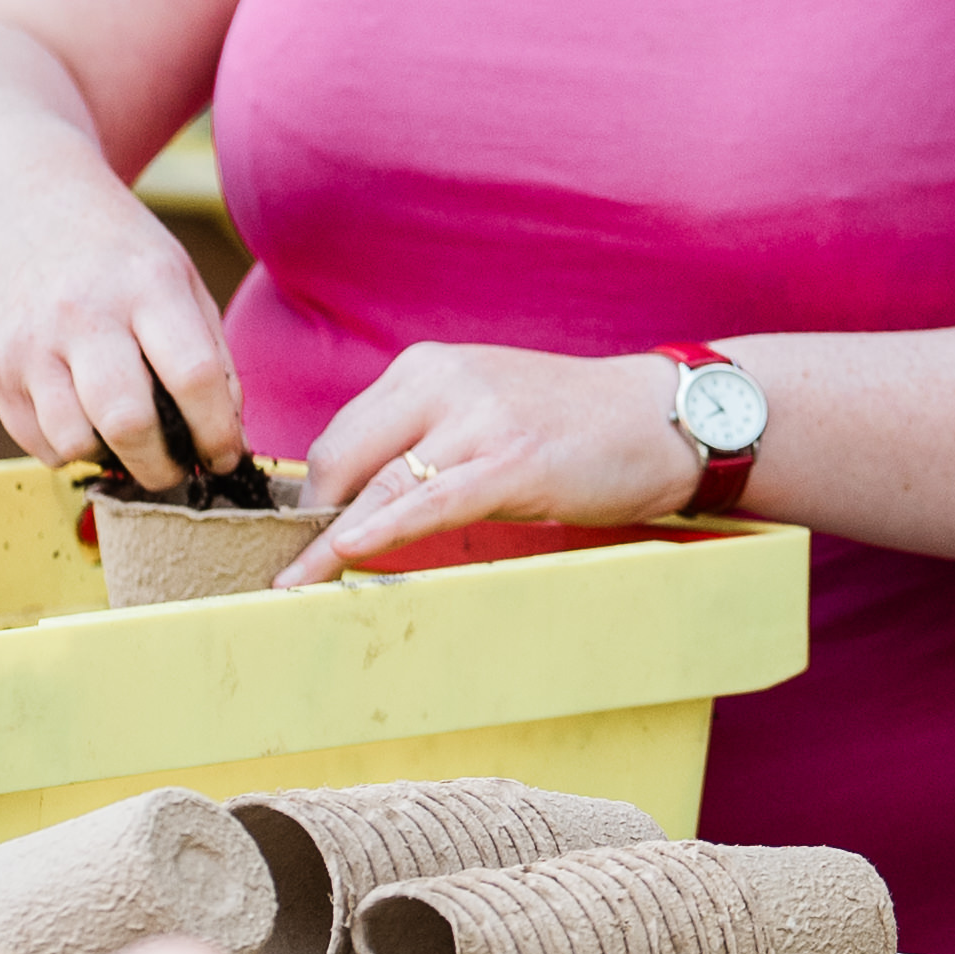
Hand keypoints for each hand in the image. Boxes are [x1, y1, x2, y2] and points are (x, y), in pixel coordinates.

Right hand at [0, 154, 242, 494]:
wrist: (12, 197)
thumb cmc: (113, 245)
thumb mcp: (176, 272)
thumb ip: (208, 348)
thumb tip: (226, 429)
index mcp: (147, 286)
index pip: (194, 378)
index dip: (218, 432)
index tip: (226, 457)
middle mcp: (85, 315)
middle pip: (129, 422)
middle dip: (163, 467)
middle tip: (179, 471)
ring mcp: (30, 344)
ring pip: (75, 443)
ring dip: (112, 461)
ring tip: (131, 446)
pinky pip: (35, 439)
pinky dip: (69, 448)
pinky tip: (88, 424)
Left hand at [287, 344, 693, 581]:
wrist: (663, 417)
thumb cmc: (573, 425)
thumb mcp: (483, 411)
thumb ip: (422, 437)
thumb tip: (355, 500)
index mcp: (428, 366)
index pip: (341, 435)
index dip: (311, 496)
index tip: (293, 542)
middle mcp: (445, 381)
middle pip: (341, 456)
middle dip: (311, 521)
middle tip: (294, 575)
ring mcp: (481, 419)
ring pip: (379, 484)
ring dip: (327, 543)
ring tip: (292, 587)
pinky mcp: (514, 461)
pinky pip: (430, 501)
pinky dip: (382, 530)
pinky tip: (346, 553)